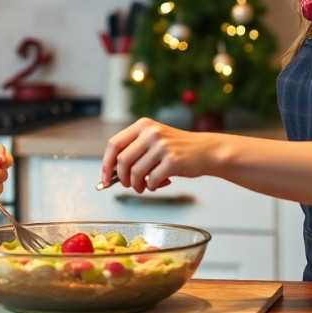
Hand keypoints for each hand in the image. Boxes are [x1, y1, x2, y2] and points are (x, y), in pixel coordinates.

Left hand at [101, 117, 221, 192]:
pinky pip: (152, 181)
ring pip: (136, 173)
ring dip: (138, 186)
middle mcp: (151, 133)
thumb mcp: (154, 141)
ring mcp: (162, 146)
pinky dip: (152, 187)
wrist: (206, 151)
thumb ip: (134, 152)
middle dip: (122, 179)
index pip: (114, 144)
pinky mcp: (173, 160)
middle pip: (122, 161)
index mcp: (143, 125)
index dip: (106, 164)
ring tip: (145, 186)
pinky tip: (161, 183)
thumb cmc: (177, 149)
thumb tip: (110, 174)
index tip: (105, 180)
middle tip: (129, 185)